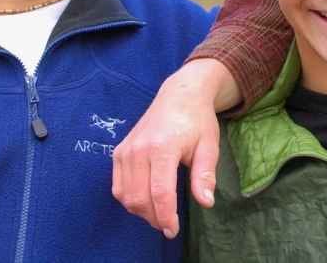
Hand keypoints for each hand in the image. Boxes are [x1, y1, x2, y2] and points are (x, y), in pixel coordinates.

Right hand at [112, 58, 239, 237]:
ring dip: (141, 211)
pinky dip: (129, 199)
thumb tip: (206, 202)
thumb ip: (205, 174)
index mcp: (163, 147)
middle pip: (139, 197)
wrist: (179, 96)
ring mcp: (125, 150)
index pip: (160, 192)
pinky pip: (118, 186)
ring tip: (160, 213)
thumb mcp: (209, 146)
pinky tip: (146, 200)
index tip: (173, 230)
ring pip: (126, 195)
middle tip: (169, 225)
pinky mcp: (119, 152)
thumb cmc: (197, 121)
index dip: (166, 216)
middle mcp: (139, 149)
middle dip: (154, 217)